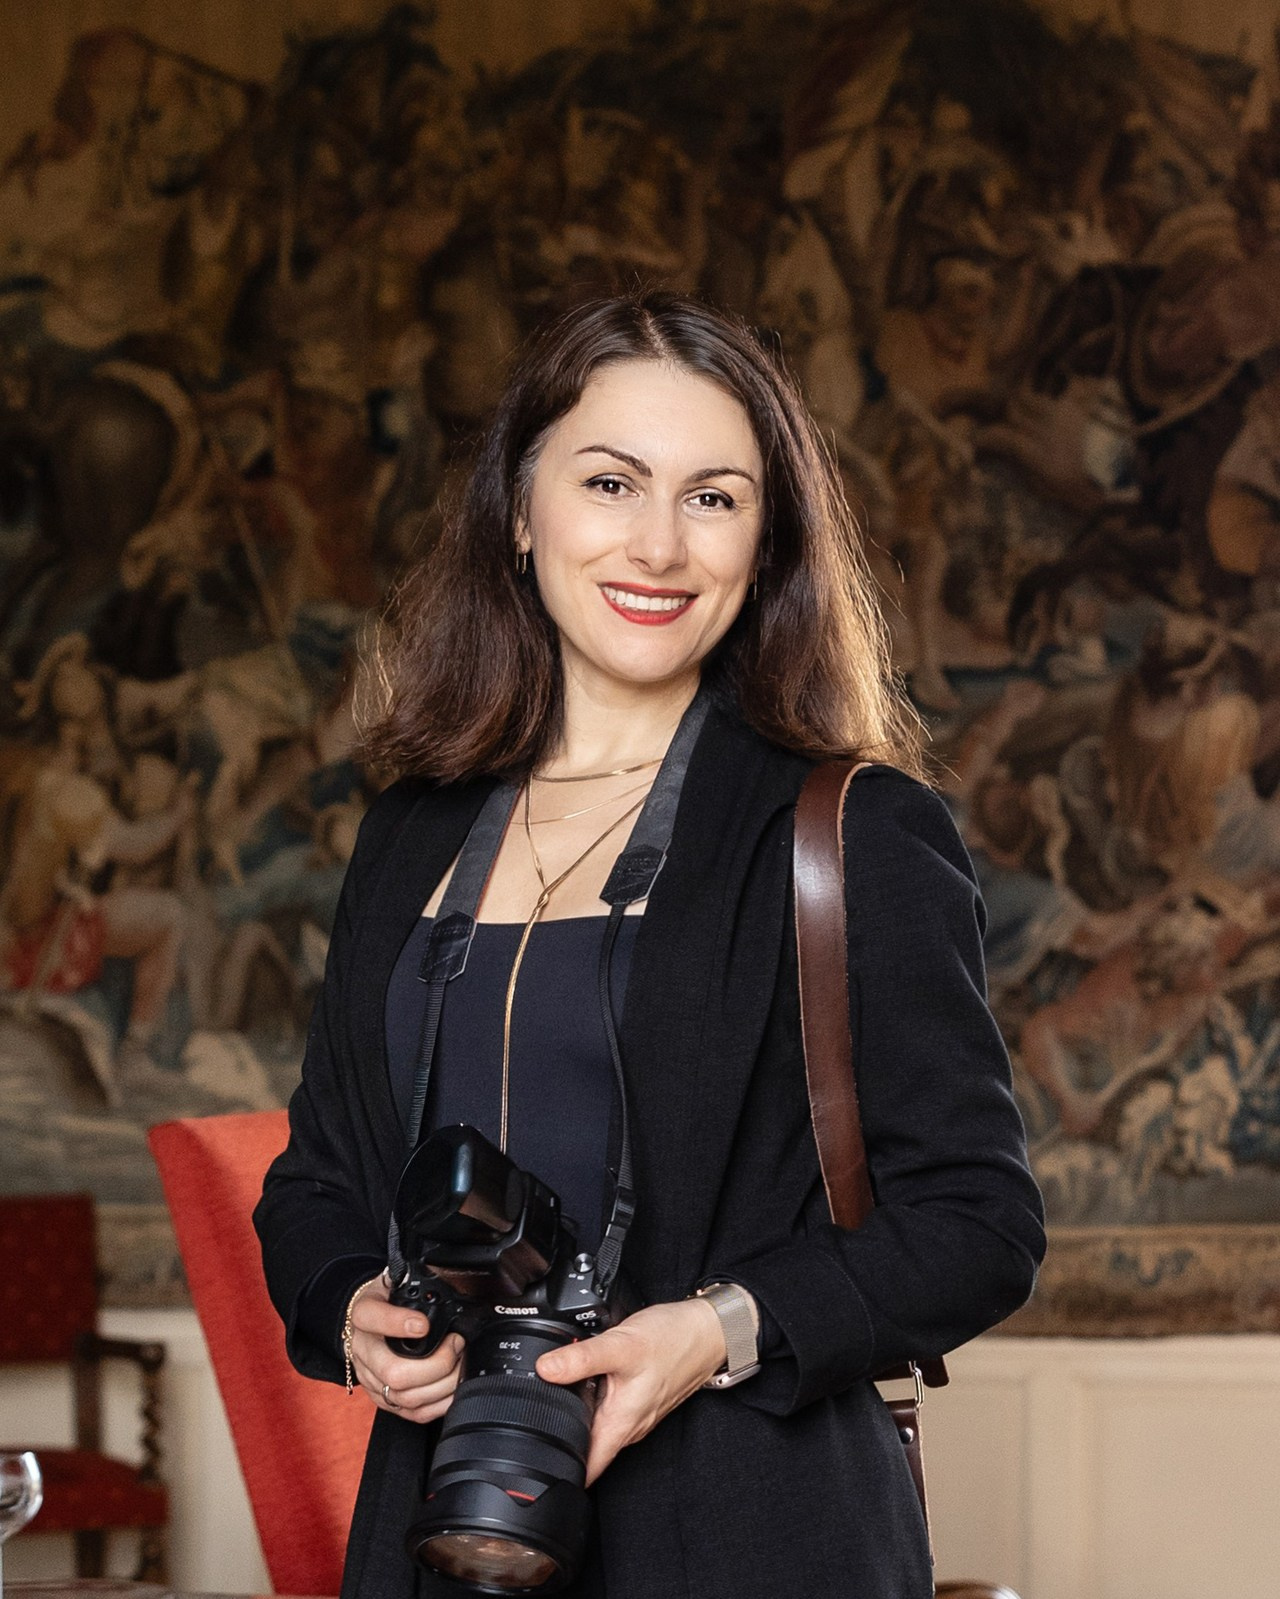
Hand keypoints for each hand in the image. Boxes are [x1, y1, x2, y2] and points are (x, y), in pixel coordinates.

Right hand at [349, 1280, 464, 1423]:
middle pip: (394, 1372)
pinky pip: (413, 1413)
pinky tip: (453, 1385)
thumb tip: (443, 1270)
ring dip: (443, 1383)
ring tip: (460, 1363)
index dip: (398, 1323)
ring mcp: (372, 1380)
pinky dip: (439, 1403)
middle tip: (456, 1344)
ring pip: (406, 1397)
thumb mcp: (393, 1279)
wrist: (365, 1324)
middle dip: (436, 1363)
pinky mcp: (384, 1400)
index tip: (425, 1324)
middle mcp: (363, 1351)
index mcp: (364, 1315)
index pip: (372, 1319)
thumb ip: (412, 1275)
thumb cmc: (386, 1300)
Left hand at [534, 1298, 727, 1485]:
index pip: (586, 1469)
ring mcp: (635, 1412)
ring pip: (596, 1426)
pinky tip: (587, 1376)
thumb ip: (581, 1359)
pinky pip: (608, 1408)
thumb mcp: (621, 1346)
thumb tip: (544, 1369)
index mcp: (621, 1425)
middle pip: (586, 1448)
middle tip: (532, 1417)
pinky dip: (593, 1397)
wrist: (706, 1330)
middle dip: (560, 1438)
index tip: (534, 1466)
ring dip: (577, 1415)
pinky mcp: (638, 1397)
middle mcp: (629, 1426)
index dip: (559, 1474)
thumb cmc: (672, 1341)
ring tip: (555, 1392)